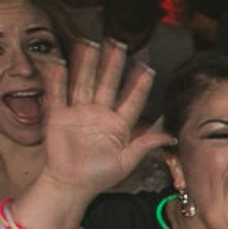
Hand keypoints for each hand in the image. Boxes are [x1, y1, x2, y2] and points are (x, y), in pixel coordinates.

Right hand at [41, 41, 163, 194]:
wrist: (72, 185)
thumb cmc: (99, 175)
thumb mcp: (127, 161)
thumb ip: (145, 145)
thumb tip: (170, 135)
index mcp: (118, 124)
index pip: (131, 100)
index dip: (139, 85)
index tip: (147, 67)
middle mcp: (99, 114)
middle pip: (107, 84)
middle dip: (113, 65)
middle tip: (118, 43)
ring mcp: (78, 113)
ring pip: (84, 83)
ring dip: (87, 65)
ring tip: (91, 44)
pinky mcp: (58, 117)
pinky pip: (58, 95)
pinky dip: (57, 80)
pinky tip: (60, 63)